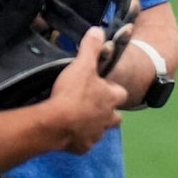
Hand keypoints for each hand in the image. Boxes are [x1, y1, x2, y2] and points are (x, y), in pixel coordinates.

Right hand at [43, 27, 124, 154]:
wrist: (56, 123)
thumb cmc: (72, 93)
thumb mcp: (82, 65)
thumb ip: (91, 48)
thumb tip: (98, 30)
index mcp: (111, 98)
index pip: (121, 93)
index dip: (112, 89)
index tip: (102, 85)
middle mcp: (108, 119)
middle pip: (115, 117)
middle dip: (107, 112)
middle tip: (92, 104)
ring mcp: (96, 135)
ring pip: (100, 130)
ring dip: (93, 125)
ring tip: (78, 118)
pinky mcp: (83, 148)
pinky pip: (84, 143)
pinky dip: (78, 139)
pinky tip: (68, 133)